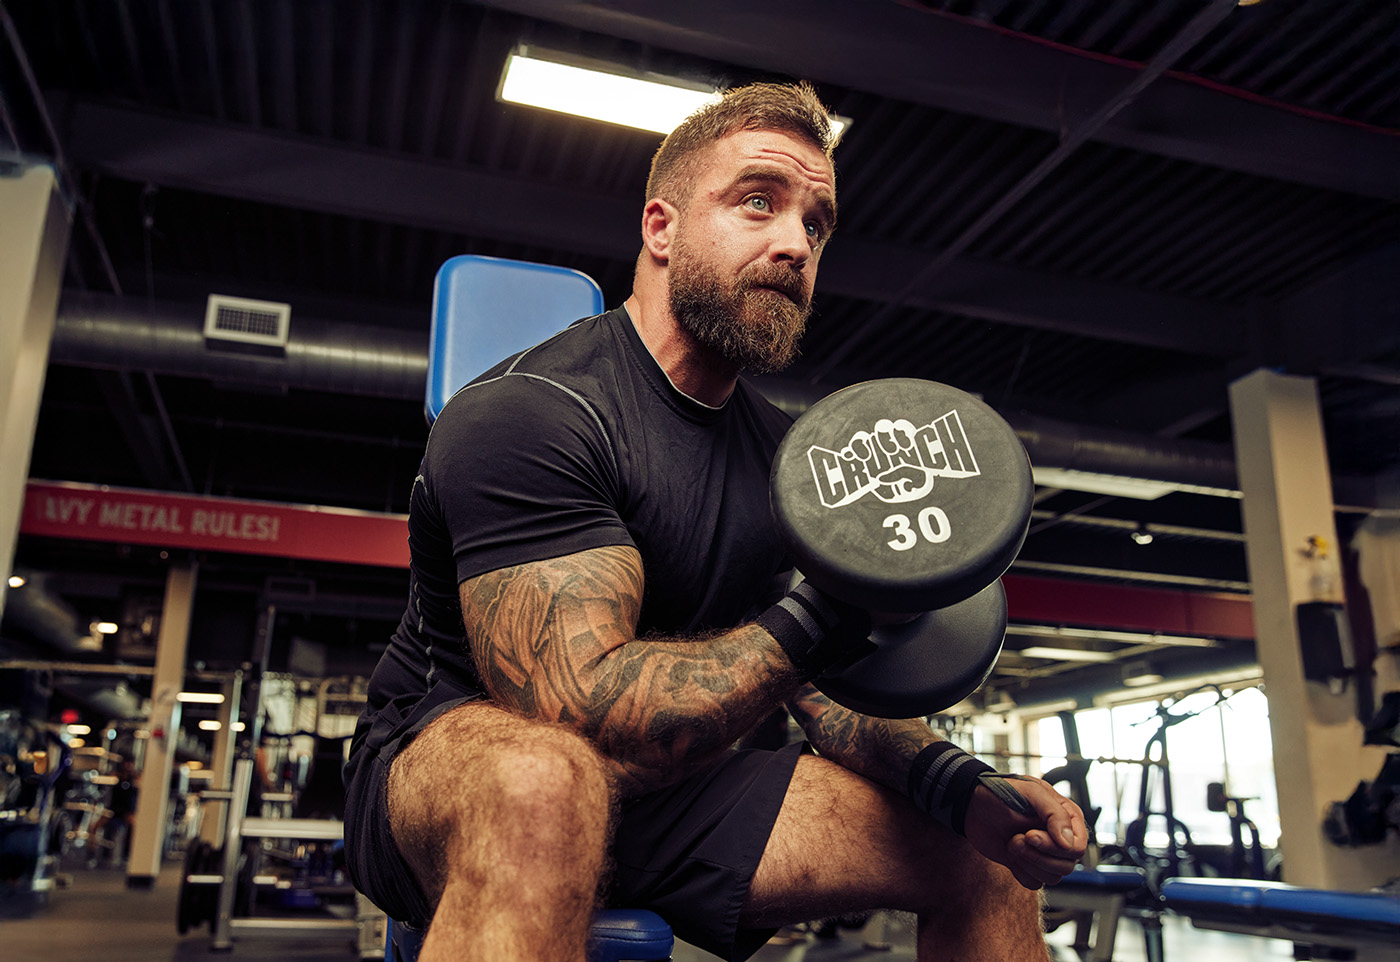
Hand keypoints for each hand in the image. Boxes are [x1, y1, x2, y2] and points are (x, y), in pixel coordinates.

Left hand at [962, 775, 1086, 889]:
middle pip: (1066, 866)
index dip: (1056, 847)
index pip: (1078, 848)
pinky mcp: (1028, 865)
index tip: (1031, 834)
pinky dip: (1021, 872)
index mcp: (1067, 817)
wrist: (973, 805)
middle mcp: (1059, 837)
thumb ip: (1054, 814)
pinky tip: (1010, 853)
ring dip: (1028, 863)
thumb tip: (1068, 843)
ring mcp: (1044, 853)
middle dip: (1038, 855)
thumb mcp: (1030, 792)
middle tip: (1018, 837)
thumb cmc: (1001, 792)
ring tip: (1012, 842)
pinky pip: (1035, 883)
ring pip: (1053, 877)